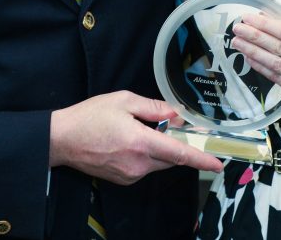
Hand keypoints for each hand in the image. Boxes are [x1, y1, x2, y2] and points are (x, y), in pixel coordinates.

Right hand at [50, 91, 223, 184]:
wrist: (62, 139)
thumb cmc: (90, 116)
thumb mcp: (123, 101)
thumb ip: (154, 108)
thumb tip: (177, 114)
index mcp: (141, 143)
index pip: (179, 153)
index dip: (201, 159)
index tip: (218, 164)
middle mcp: (138, 164)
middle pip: (170, 157)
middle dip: (173, 142)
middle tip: (164, 125)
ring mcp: (131, 175)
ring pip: (158, 163)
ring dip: (157, 148)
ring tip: (135, 130)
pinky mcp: (124, 180)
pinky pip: (145, 167)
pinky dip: (145, 155)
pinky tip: (128, 141)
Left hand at [230, 13, 280, 119]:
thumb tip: (264, 17)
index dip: (266, 25)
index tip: (249, 18)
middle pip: (279, 47)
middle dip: (255, 36)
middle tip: (238, 28)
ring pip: (275, 63)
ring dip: (253, 51)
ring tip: (237, 42)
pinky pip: (275, 77)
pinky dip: (259, 66)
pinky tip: (248, 57)